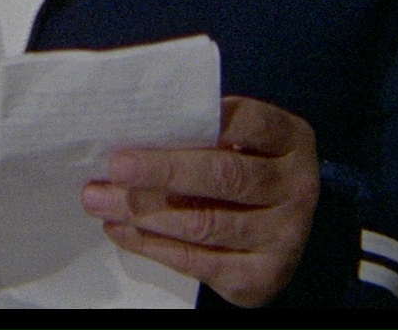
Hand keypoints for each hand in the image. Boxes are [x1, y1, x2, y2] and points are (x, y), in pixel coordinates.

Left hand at [81, 95, 318, 306]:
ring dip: (145, 212)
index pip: (250, 123)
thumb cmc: (243, 169)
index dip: (203, 121)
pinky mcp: (261, 275)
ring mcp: (284, 235)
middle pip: (225, 176)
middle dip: (164, 171)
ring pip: (205, 223)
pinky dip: (152, 245)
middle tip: (116, 166)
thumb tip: (133, 133)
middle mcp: (296, 187)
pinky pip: (197, 262)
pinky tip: (120, 228)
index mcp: (291, 140)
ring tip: (100, 200)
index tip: (151, 121)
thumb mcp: (239, 142)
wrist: (278, 230)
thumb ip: (202, 133)